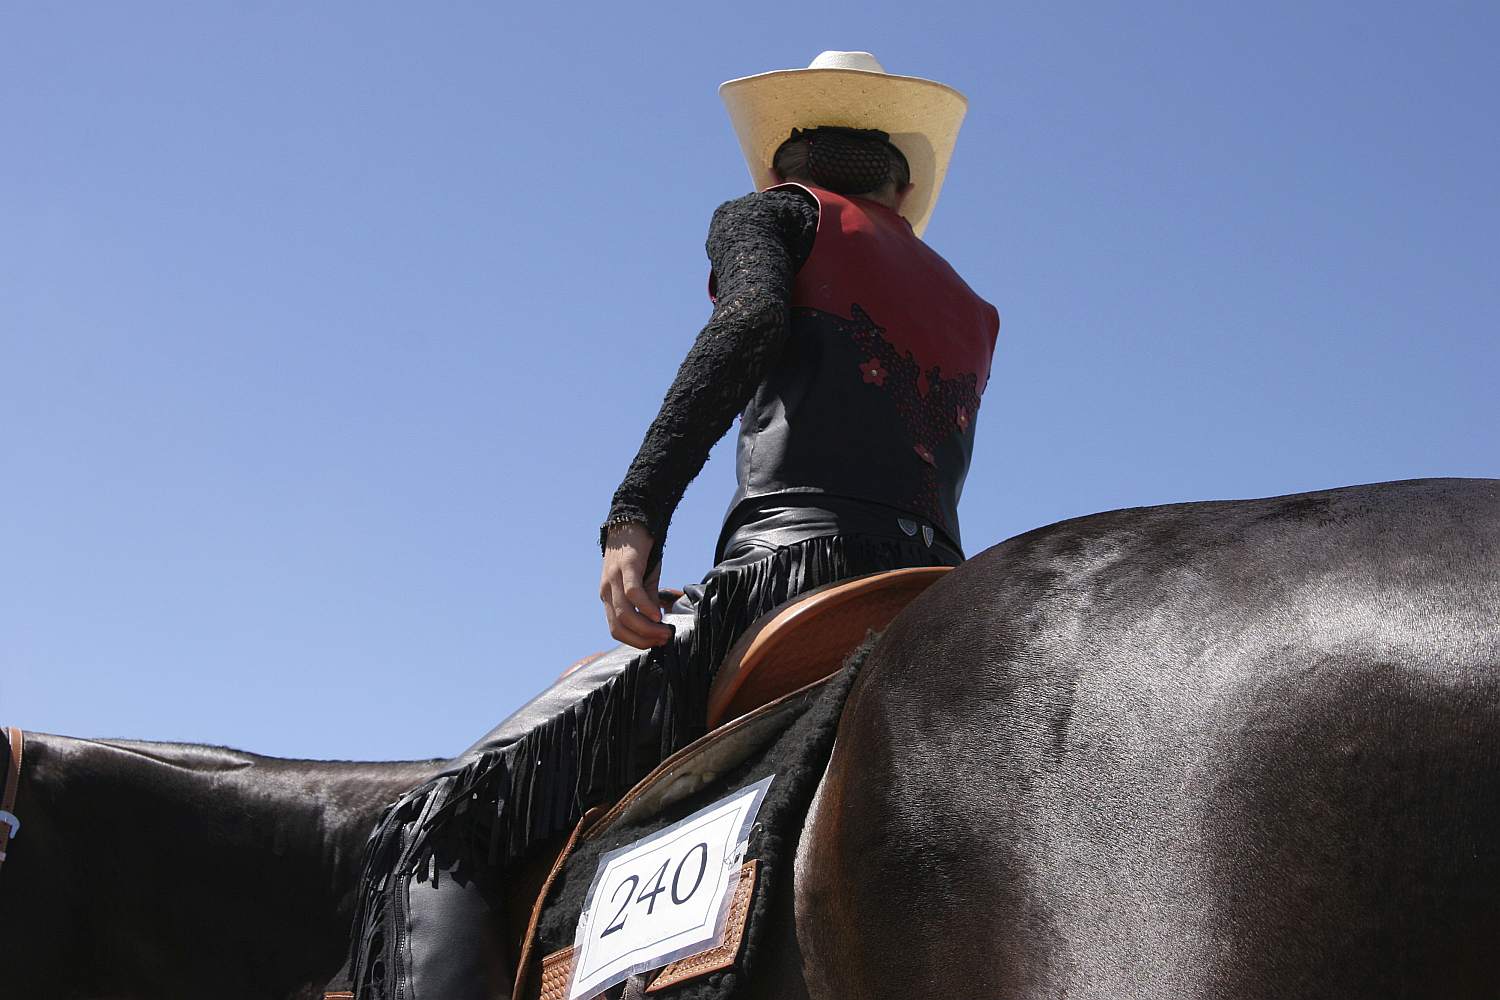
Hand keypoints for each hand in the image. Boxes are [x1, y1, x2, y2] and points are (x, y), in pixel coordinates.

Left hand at [599, 523, 672, 648]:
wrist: (634, 520)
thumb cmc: (639, 552)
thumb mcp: (644, 581)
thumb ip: (648, 601)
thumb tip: (658, 622)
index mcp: (610, 597)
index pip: (617, 630)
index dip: (637, 641)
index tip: (657, 643)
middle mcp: (607, 591)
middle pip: (619, 627)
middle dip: (642, 639)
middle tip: (663, 639)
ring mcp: (614, 579)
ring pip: (625, 614)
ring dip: (646, 627)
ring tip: (664, 630)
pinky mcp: (626, 566)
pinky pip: (632, 593)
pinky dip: (645, 607)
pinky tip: (658, 614)